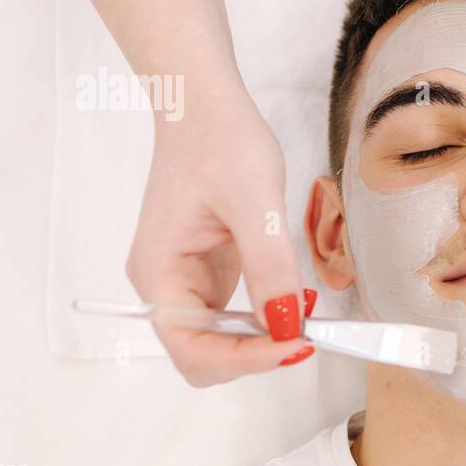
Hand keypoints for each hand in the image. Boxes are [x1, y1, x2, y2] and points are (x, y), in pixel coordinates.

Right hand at [126, 86, 316, 385]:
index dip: (245, 359)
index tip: (296, 344)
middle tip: (307, 334)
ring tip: (306, 316)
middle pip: (204, 356)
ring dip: (263, 340)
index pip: (193, 348)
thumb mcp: (255, 201)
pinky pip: (234, 315)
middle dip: (255, 355)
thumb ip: (269, 266)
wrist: (204, 107)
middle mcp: (165, 285)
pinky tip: (293, 299)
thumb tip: (286, 324)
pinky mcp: (208, 271)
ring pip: (221, 341)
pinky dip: (266, 317)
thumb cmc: (218, 140)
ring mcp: (186, 280)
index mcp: (158, 273)